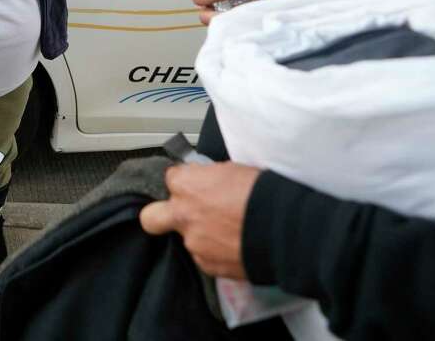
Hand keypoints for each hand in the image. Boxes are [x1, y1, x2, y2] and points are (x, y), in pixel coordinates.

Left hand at [139, 162, 259, 279]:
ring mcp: (194, 243)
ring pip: (187, 238)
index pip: (172, 178)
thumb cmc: (262, 193)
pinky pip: (205, 257)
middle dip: (160, 215)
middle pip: (151, 217)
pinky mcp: (208, 265)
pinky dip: (216, 252)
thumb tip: (204, 180)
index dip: (187, 181)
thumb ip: (208, 177)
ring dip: (201, 234)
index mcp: (187, 185)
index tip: (197, 185)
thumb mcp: (232, 170)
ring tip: (228, 232)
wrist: (283, 228)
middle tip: (181, 214)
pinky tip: (235, 246)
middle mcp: (183, 215)